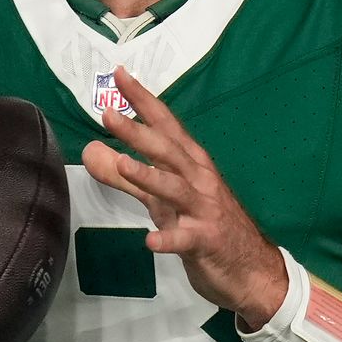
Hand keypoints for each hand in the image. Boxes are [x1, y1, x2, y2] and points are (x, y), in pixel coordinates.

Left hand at [82, 68, 286, 327]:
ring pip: (175, 188)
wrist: (252, 268)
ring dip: (149, 177)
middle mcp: (199, 179)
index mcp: (190, 163)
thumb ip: (125, 177)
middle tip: (107, 113)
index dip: (143, 100)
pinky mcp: (205, 241)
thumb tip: (90, 151)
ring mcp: (204, 210)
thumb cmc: (206, 226)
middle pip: (167, 150)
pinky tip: (150, 242)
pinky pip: (185, 239)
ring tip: (124, 165)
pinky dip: (168, 239)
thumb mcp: (161, 199)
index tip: (119, 74)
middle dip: (138, 132)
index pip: (165, 125)